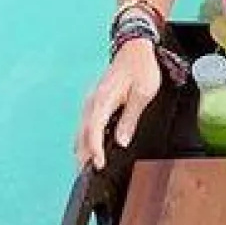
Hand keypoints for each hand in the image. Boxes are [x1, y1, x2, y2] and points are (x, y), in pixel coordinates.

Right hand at [75, 39, 162, 170]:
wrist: (135, 50)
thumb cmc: (141, 69)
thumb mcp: (143, 94)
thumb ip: (130, 118)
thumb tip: (120, 141)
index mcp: (103, 100)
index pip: (93, 130)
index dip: (95, 150)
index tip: (99, 165)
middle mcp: (93, 102)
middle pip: (82, 133)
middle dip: (83, 154)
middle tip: (86, 175)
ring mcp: (92, 102)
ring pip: (82, 129)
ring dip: (82, 148)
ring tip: (86, 167)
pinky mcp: (95, 102)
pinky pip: (87, 124)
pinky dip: (86, 138)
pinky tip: (91, 148)